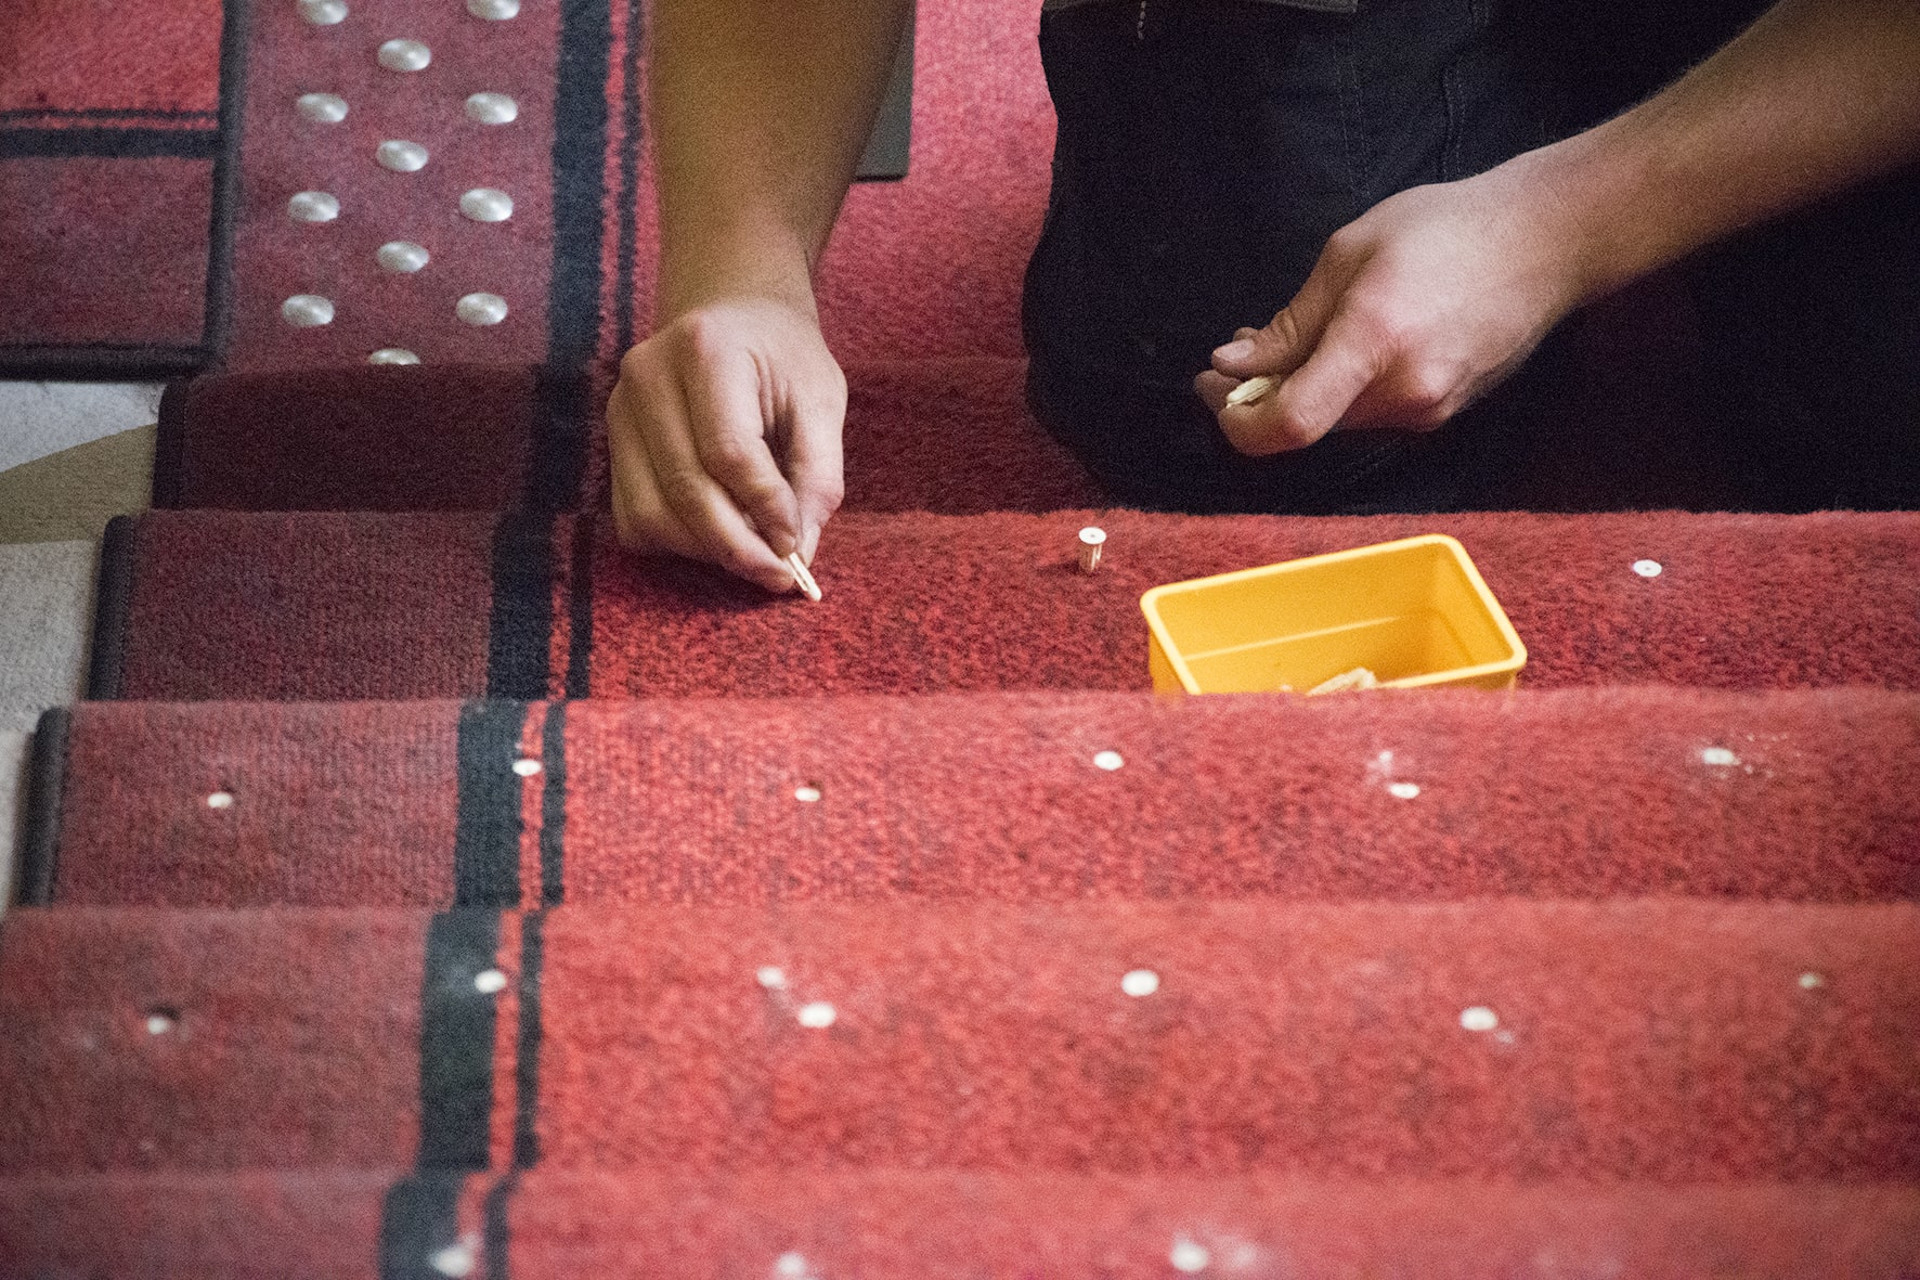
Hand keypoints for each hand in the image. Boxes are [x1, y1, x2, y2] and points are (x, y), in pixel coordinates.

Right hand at [607, 296, 846, 592]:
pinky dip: (678, 543)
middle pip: (687, 490)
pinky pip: (634, 520)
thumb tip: (798, 551)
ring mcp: (619, 410)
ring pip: (652, 515)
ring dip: (707, 550)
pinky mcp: (611, 444)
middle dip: (738, 547)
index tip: (796, 546)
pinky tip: (717, 533)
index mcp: (706, 348)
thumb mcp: (821, 399)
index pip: (730, 451)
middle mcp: (648, 375)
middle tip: (778, 574)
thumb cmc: (783, 357)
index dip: (766, 508)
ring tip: (753, 552)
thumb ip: (817, 473)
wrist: (732, 317)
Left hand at [1195, 162, 1586, 454]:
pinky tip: (1337, 350)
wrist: (1548, 241)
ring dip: (1299, 392)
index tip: (1215, 392)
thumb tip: (1234, 363)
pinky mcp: (1444, 413)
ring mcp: (1429, 411)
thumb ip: (1289, 322)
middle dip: (1257, 398)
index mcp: (1374, 345)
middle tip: (1232, 357)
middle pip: (1306, 426)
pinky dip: (1340, 391)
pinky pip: (1372, 413)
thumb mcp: (1349, 254)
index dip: (1237, 422)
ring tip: (1283, 342)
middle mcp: (1404, 393)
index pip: (1288, 425)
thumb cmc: (1448, 229)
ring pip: (1337, 421)